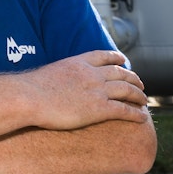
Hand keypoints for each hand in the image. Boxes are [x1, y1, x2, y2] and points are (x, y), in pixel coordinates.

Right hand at [21, 50, 149, 128]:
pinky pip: (124, 110)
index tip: (123, 61)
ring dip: (138, 95)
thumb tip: (51, 83)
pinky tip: (142, 117)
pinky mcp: (99, 109)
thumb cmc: (30, 89)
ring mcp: (97, 90)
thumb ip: (58, 76)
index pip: (103, 56)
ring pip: (127, 90)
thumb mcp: (47, 74)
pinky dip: (135, 113)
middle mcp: (92, 74)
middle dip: (133, 78)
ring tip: (143, 100)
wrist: (29, 97)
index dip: (117, 58)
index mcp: (78, 62)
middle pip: (120, 73)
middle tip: (140, 84)